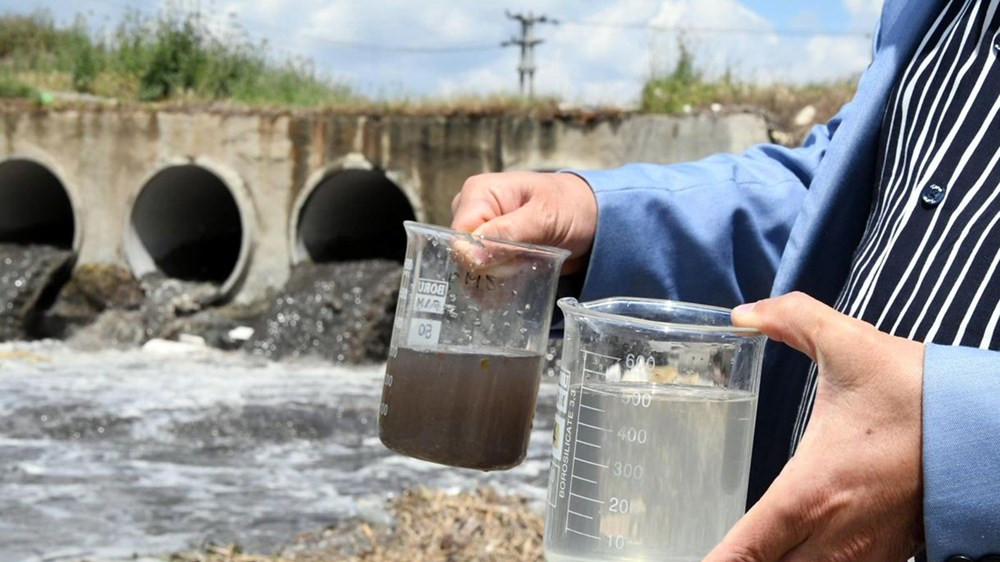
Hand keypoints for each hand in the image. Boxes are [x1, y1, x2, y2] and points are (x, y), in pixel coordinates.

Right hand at [451, 171, 597, 273]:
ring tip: (525, 267)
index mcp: (478, 193)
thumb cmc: (570, 206)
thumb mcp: (543, 217)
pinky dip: (498, 282)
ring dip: (496, 277)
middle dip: (490, 268)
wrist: (592, 217)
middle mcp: (472, 211)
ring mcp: (480, 232)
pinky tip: (518, 279)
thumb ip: (508, 235)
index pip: (458, 236)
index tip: (510, 260)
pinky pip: (481, 274)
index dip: (478, 257)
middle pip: (462, 254)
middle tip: (523, 262)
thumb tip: (469, 257)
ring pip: (471, 268)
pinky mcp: (489, 250)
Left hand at [704, 292, 924, 561]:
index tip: (692, 560)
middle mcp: (833, 534)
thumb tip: (742, 313)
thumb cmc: (917, 393)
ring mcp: (865, 553)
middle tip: (716, 554)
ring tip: (746, 556)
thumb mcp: (849, 343)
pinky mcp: (890, 556)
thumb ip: (790, 319)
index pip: (746, 550)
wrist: (990, 428)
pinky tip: (792, 555)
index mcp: (811, 491)